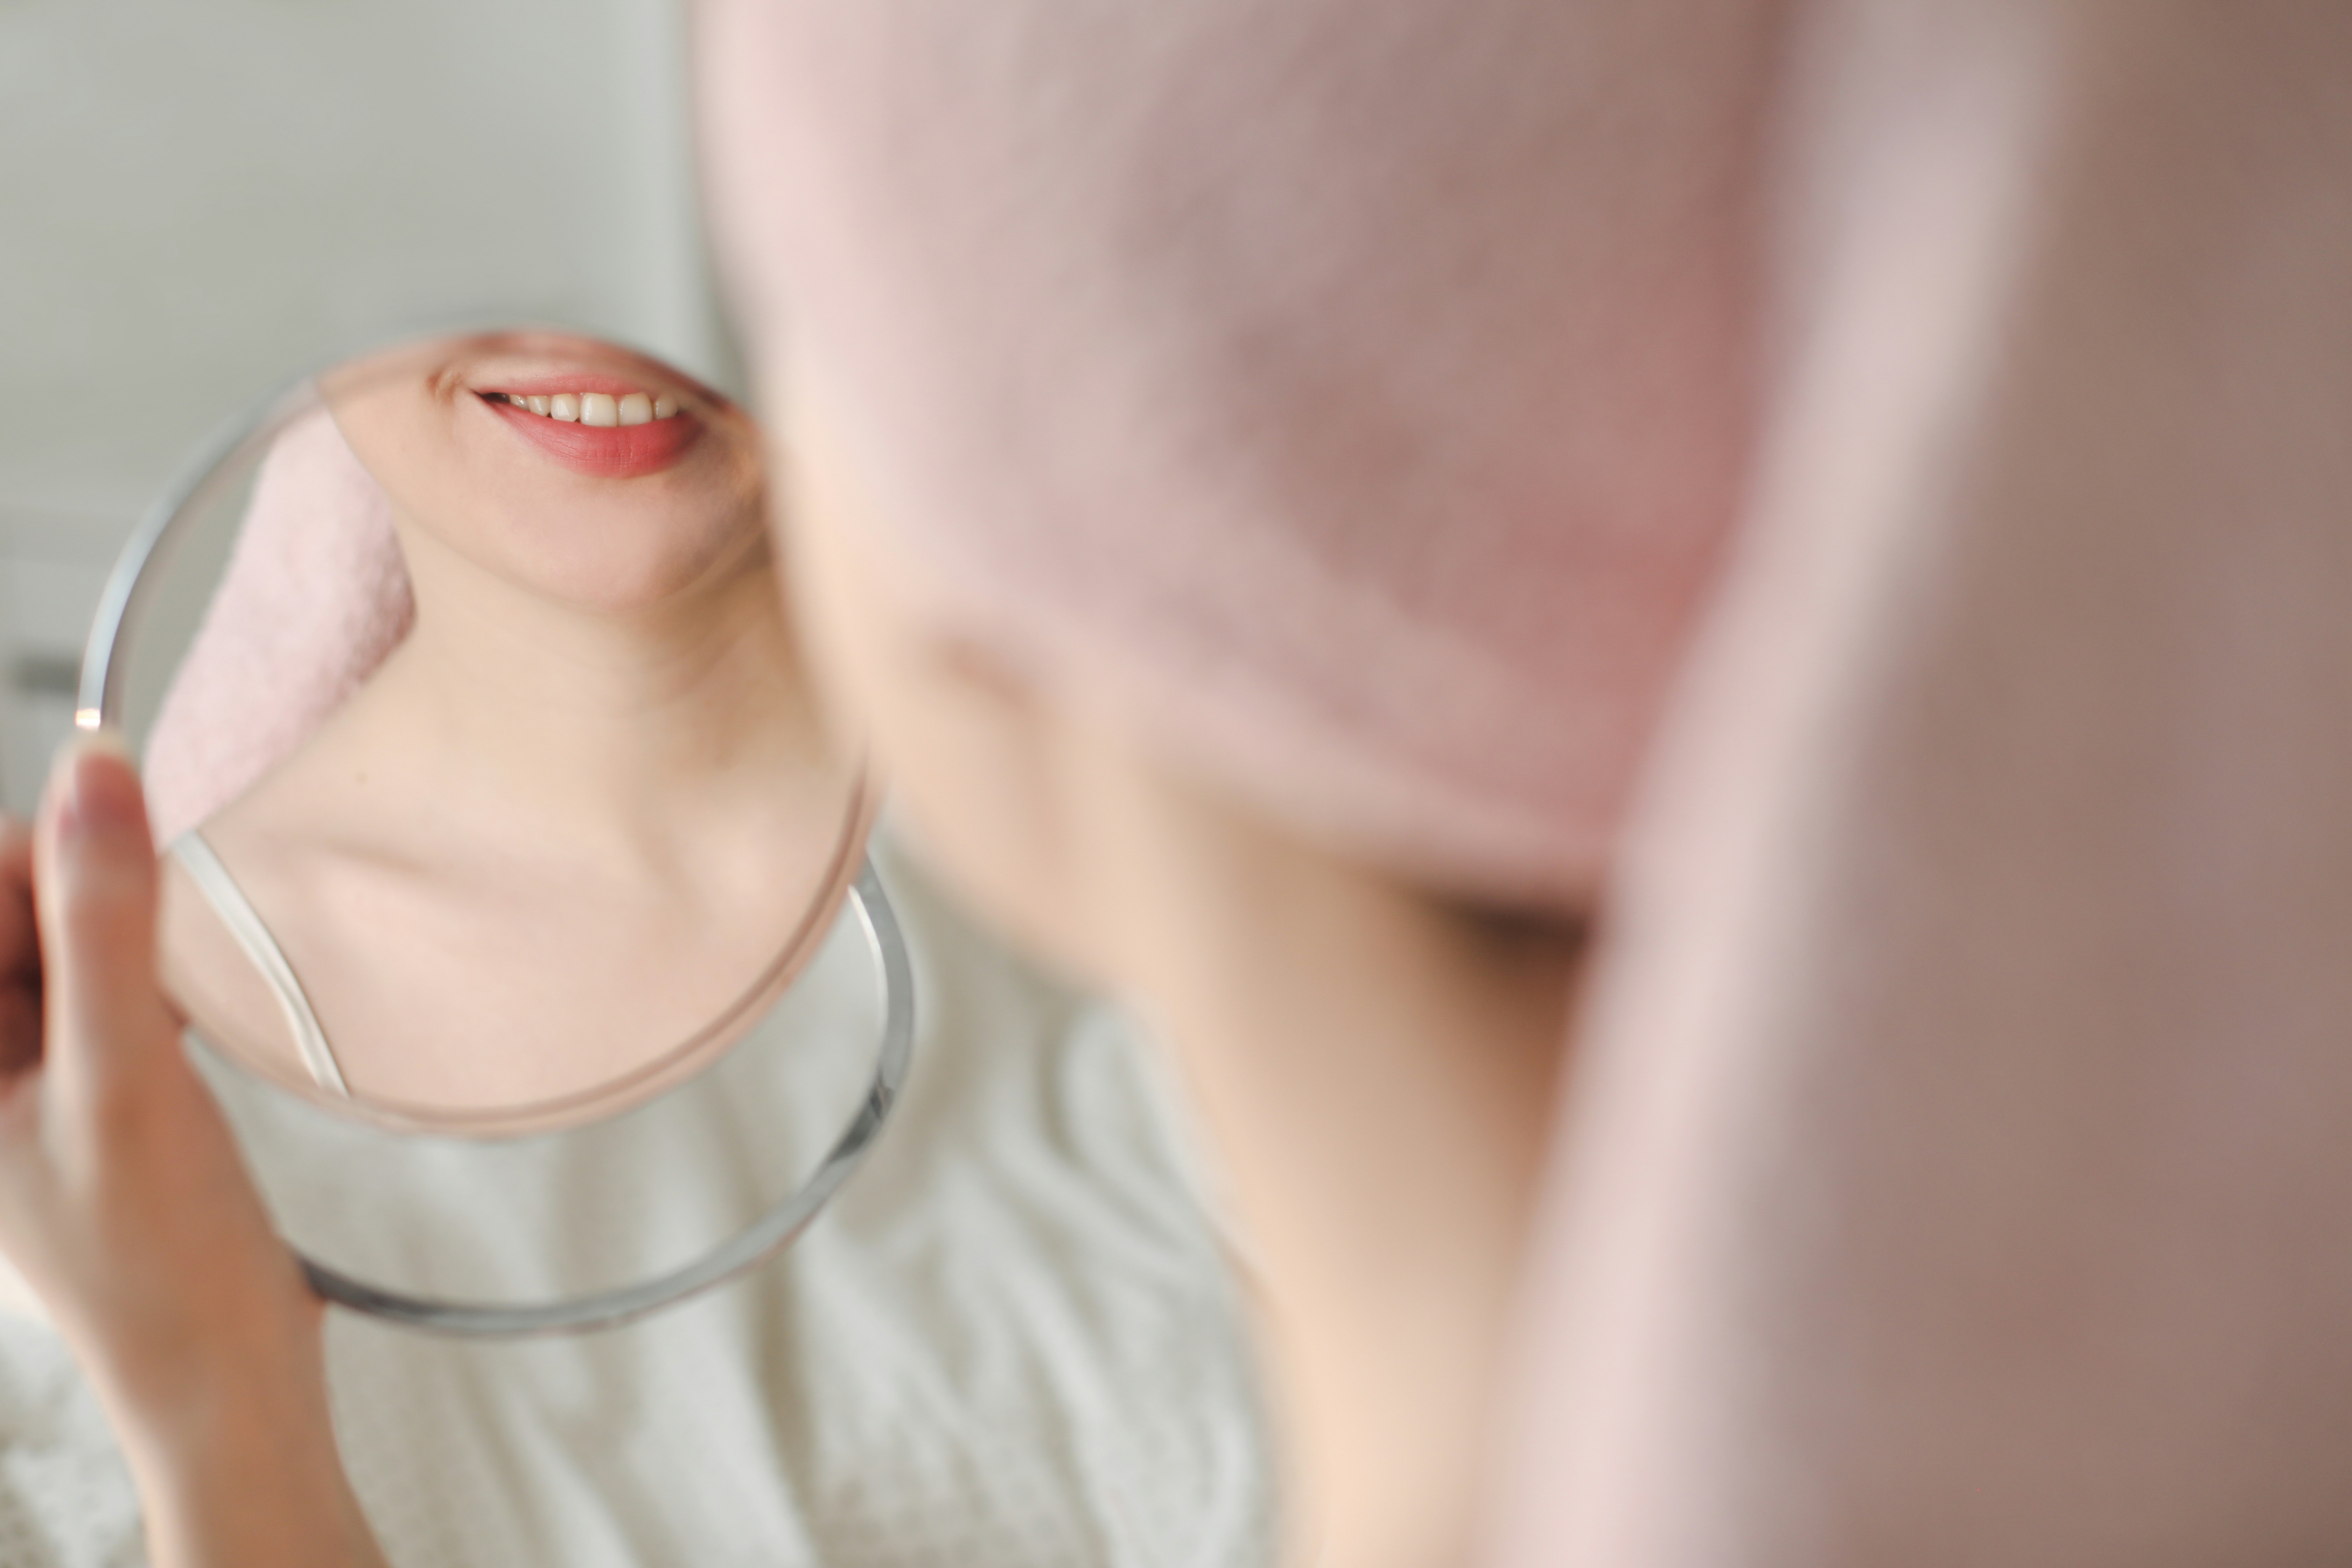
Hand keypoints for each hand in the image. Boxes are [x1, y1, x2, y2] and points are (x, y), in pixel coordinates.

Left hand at [0, 736, 385, 1567]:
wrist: (222, 1371)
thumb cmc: (158, 1257)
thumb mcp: (125, 1073)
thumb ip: (104, 922)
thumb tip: (94, 768)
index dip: (45, 855)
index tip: (126, 872)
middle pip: (15, 913)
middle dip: (93, 912)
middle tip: (154, 979)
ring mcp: (22, 1082)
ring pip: (64, 946)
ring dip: (127, 950)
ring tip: (169, 1020)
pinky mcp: (81, 1094)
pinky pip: (99, 993)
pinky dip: (147, 990)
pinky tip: (182, 1036)